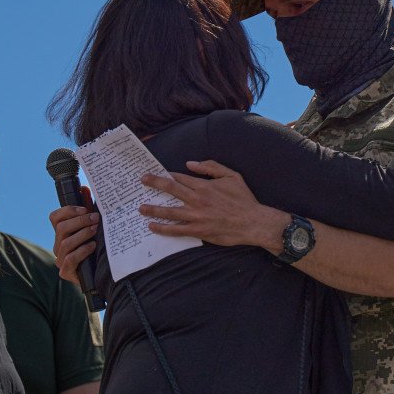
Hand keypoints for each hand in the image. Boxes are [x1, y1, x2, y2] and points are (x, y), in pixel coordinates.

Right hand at [49, 200, 99, 286]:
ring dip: (82, 234)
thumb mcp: (93, 228)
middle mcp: (58, 245)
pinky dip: (82, 251)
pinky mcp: (65, 272)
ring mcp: (60, 259)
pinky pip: (70, 259)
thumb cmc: (96, 249)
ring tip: (95, 231)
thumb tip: (84, 188)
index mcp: (62, 233)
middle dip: (79, 221)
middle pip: (61, 228)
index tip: (85, 209)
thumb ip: (88, 210)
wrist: (101, 276)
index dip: (68, 210)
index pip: (55, 217)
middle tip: (95, 219)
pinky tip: (93, 246)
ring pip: (65, 243)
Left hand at [139, 160, 286, 250]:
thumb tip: (190, 164)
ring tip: (140, 207)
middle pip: (170, 189)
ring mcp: (196, 215)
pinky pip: (176, 229)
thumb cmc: (243, 199)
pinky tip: (152, 226)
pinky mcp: (198, 230)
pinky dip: (163, 228)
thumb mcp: (231, 175)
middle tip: (142, 180)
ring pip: (169, 211)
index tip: (159, 174)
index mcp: (204, 185)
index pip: (180, 178)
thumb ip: (211, 167)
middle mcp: (197, 199)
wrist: (252, 222)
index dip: (168, 175)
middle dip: (154, 183)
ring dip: (152, 209)